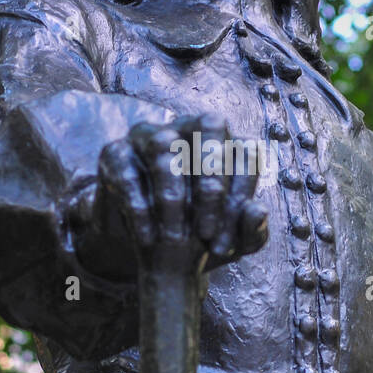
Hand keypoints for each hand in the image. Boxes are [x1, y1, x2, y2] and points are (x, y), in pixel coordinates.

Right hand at [95, 113, 267, 270]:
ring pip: (163, 144)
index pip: (245, 150)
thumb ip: (252, 231)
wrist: (149, 247)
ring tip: (175, 238)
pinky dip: (140, 208)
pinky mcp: (115, 152)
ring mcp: (150, 135)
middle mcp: (190, 128)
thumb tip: (256, 209)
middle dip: (211, 179)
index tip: (224, 243)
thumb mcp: (230, 242)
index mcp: (226, 143)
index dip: (240, 197)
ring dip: (172, 196)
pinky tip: (149, 237)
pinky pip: (128, 171)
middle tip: (206, 229)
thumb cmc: (199, 235)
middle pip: (210, 124)